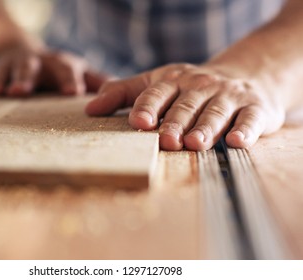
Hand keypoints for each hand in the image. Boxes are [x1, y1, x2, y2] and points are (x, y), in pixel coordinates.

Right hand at [0, 44, 108, 96]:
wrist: (19, 49)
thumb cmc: (55, 68)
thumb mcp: (75, 71)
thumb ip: (95, 82)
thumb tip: (123, 93)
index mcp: (58, 62)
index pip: (66, 68)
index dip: (69, 79)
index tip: (72, 93)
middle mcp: (34, 60)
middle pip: (31, 65)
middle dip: (26, 77)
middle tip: (21, 92)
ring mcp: (10, 62)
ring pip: (3, 67)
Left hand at [86, 63, 285, 150]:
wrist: (246, 77)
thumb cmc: (191, 87)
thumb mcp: (157, 83)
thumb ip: (124, 93)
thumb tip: (90, 109)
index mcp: (173, 80)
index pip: (156, 92)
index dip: (147, 107)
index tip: (138, 123)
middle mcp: (200, 86)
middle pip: (185, 105)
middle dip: (174, 123)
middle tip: (165, 141)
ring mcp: (228, 96)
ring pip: (215, 112)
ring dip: (205, 128)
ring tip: (194, 143)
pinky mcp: (255, 108)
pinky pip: (250, 119)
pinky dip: (244, 130)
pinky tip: (236, 141)